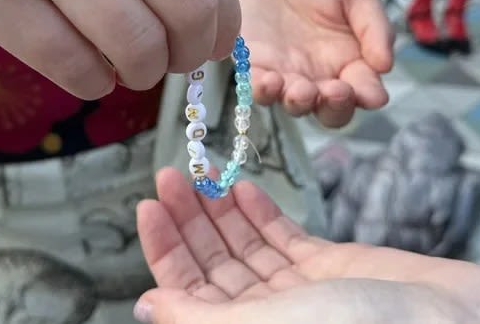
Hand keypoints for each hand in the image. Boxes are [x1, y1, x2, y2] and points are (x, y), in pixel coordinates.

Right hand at [0, 0, 240, 98]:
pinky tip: (88, 73)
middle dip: (194, 49)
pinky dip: (91, 80)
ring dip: (142, 71)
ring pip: (129, 36)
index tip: (217, 39)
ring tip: (128, 69)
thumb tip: (204, 4)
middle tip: (179, 63)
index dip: (223, 10)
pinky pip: (66, 57)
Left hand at [134, 168, 479, 323]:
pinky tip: (242, 186)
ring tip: (198, 170)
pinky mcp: (333, 269)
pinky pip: (285, 238)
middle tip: (169, 173)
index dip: (164, 250)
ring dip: (220, 210)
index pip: (186, 292)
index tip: (147, 204)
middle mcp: (268, 318)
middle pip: (213, 265)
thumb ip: (203, 320)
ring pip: (245, 248)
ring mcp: (300, 293)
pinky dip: (262, 212)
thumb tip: (146, 305)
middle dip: (188, 220)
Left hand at [235, 0, 392, 127]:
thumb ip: (374, 26)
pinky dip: (262, 90)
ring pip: (295, 105)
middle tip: (335, 91)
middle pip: (332, 112)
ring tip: (301, 89)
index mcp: (351, 63)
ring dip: (299, 103)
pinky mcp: (255, 67)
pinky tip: (269, 82)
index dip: (370, 96)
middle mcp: (320, 78)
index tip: (371, 94)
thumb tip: (386, 66)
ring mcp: (287, 76)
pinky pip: (257, 88)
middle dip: (335, 108)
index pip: (365, 90)